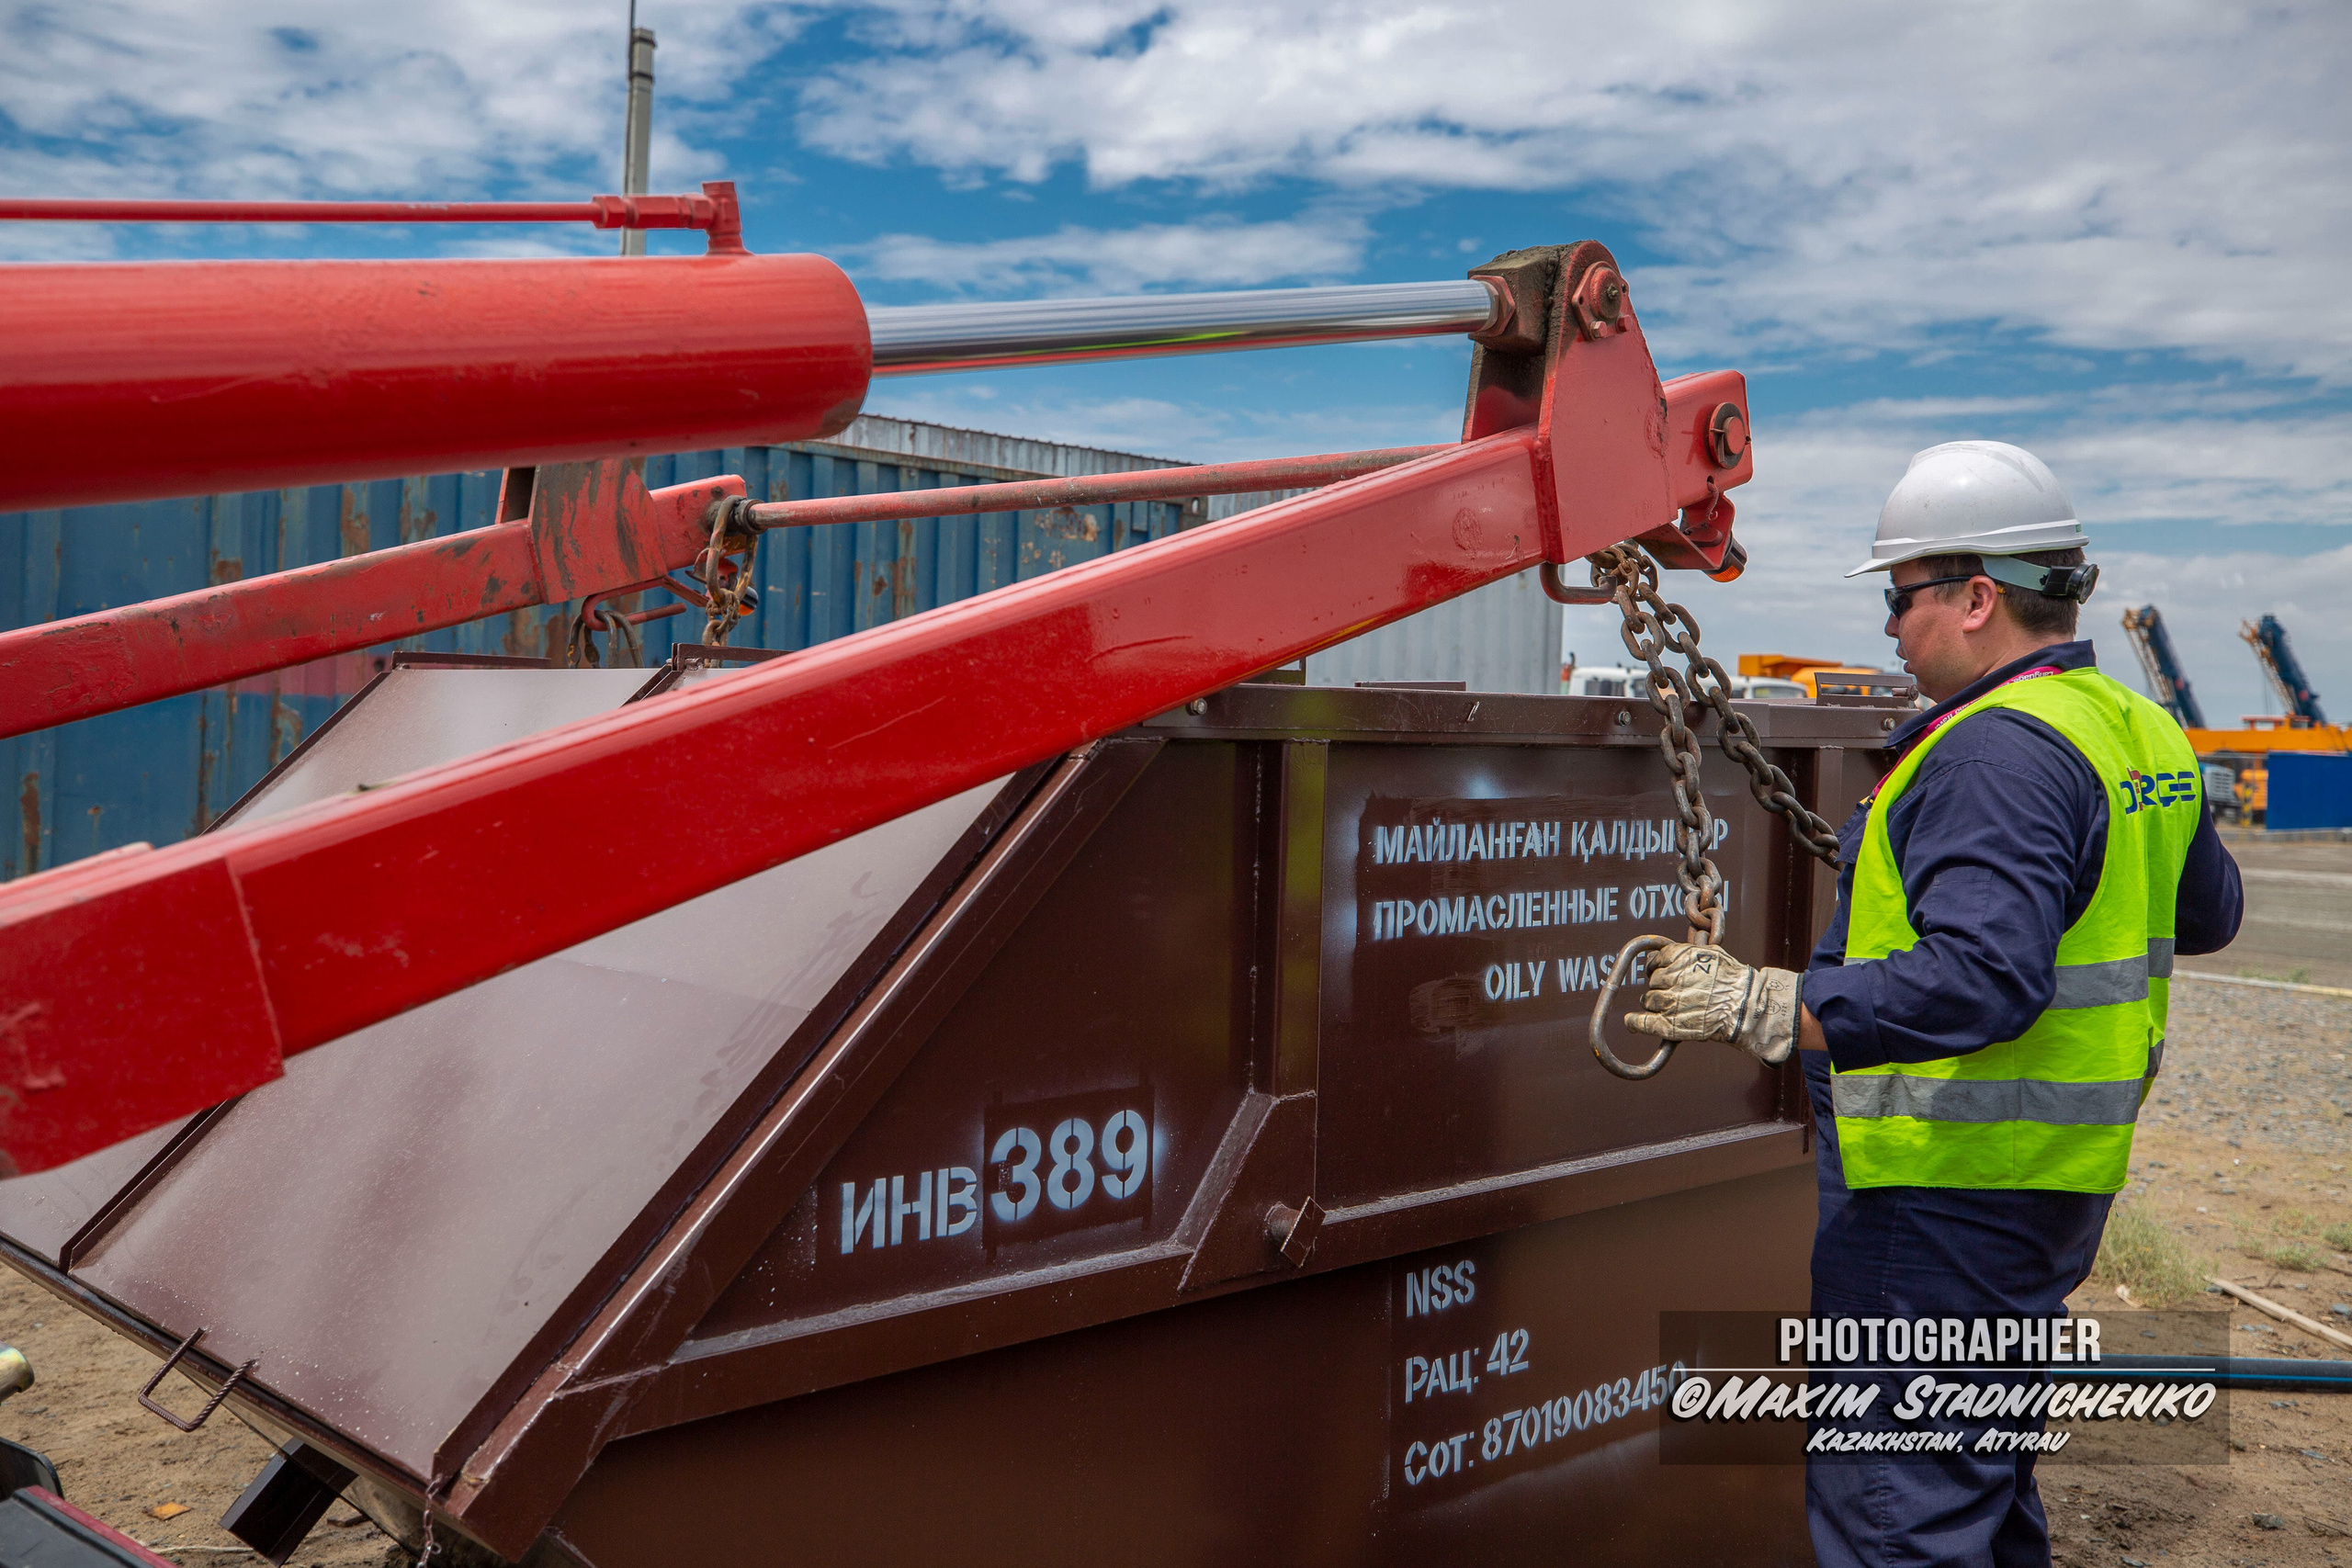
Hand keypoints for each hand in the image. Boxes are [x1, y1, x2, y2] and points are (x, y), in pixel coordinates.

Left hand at [1623, 941, 1799, 1064]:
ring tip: (1667, 1006)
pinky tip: (1631, 1021)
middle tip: (1671, 992)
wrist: (1745, 1006)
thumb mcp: (1711, 955)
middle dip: (1659, 986)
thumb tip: (1663, 954)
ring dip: (1653, 1003)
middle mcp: (1670, 977)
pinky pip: (1642, 1022)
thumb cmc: (1733, 980)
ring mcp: (1668, 1002)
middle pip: (1652, 982)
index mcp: (1679, 957)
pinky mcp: (1669, 1024)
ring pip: (1648, 1000)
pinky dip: (1634, 1022)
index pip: (1656, 960)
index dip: (1656, 967)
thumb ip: (1687, 953)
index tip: (1658, 972)